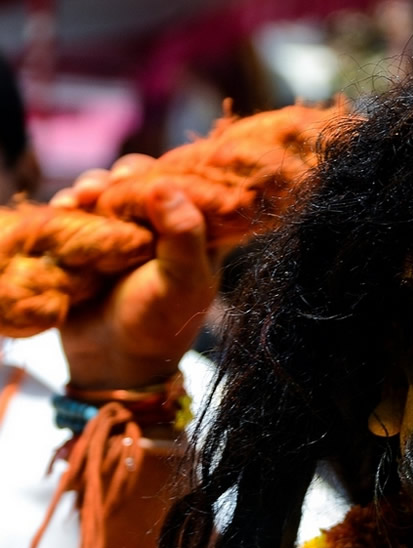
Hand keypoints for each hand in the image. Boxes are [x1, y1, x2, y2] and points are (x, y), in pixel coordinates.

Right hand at [52, 155, 217, 389]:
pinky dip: (72, 205)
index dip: (169, 174)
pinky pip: (83, 211)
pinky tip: (66, 207)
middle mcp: (164, 229)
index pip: (190, 187)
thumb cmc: (158, 325)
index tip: (146, 177)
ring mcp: (128, 233)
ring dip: (94, 187)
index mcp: (198, 236)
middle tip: (108, 185)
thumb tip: (165, 186)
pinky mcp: (95, 240)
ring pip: (111, 192)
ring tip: (82, 197)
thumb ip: (183, 236)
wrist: (113, 360)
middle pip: (146, 183)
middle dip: (124, 178)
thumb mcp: (181, 283)